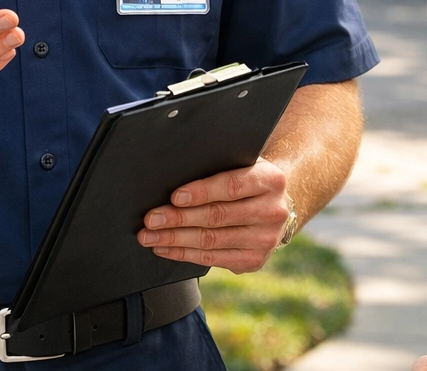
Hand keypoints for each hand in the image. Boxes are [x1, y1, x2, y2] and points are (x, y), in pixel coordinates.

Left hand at [137, 157, 290, 272]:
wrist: (275, 205)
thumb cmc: (247, 180)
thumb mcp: (242, 165)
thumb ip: (218, 168)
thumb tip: (174, 176)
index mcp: (271, 180)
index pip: (232, 186)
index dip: (202, 192)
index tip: (175, 197)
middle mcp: (272, 211)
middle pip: (218, 216)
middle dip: (179, 218)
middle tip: (152, 219)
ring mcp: (265, 239)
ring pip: (211, 240)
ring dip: (175, 239)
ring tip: (151, 236)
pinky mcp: (254, 260)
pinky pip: (212, 258)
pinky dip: (184, 254)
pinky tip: (166, 249)